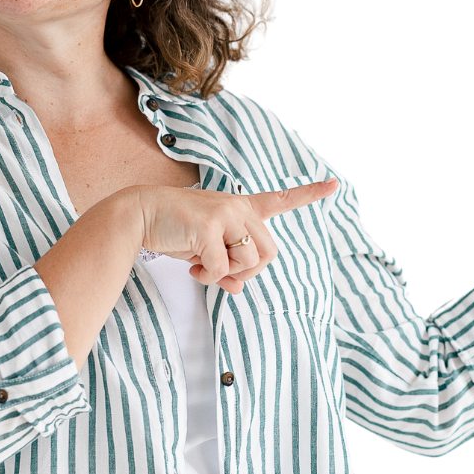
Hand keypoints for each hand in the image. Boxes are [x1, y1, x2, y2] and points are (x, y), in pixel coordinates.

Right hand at [131, 178, 340, 293]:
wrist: (139, 216)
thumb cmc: (174, 230)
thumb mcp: (206, 249)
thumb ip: (227, 264)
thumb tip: (237, 288)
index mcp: (241, 207)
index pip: (280, 199)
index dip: (308, 194)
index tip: (334, 185)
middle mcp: (238, 207)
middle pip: (268, 253)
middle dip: (247, 271)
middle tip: (221, 272)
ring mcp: (226, 215)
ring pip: (250, 262)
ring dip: (226, 274)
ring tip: (202, 266)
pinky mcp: (210, 228)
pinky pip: (222, 269)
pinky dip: (207, 277)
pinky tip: (191, 266)